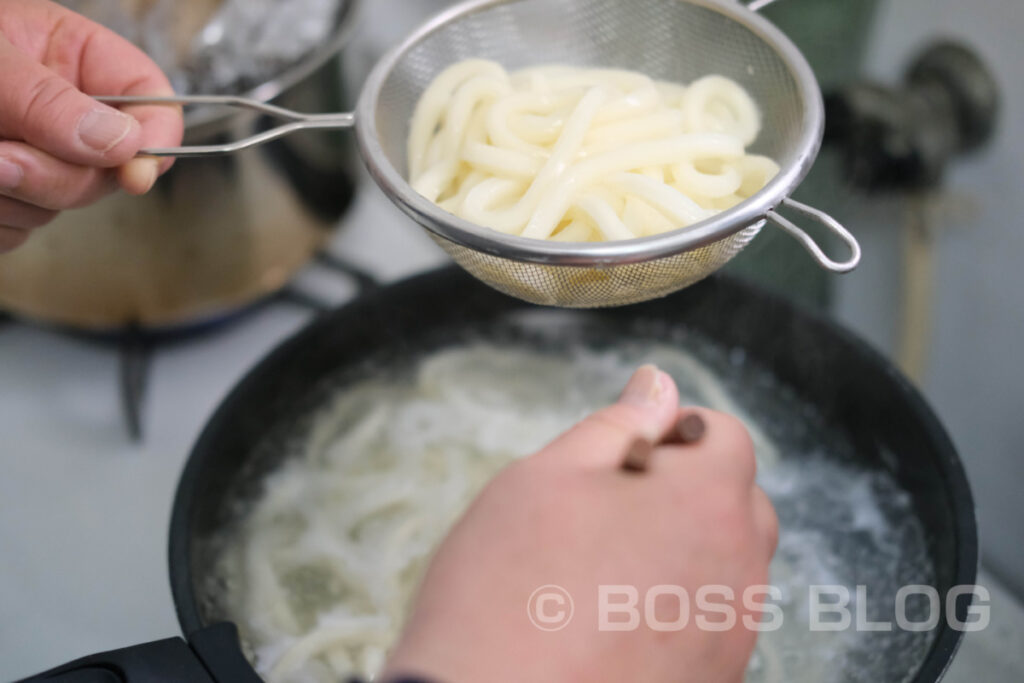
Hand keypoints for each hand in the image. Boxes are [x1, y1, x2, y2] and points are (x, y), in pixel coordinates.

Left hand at [0, 0, 182, 251]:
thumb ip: (50, 100)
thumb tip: (120, 144)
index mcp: (75, 58)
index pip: (152, 99)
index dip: (157, 138)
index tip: (135, 174)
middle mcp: (65, 111)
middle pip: (109, 169)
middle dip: (56, 174)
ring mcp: (40, 157)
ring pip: (61, 206)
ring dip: (12, 195)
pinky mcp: (12, 198)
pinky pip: (21, 230)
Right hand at [383, 365, 778, 682]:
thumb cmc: (506, 587)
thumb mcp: (549, 476)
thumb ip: (618, 422)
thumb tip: (659, 384)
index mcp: (707, 501)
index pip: (728, 437)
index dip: (674, 433)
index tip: (623, 459)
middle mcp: (739, 570)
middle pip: (738, 501)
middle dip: (689, 488)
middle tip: (609, 510)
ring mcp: (731, 635)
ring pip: (728, 563)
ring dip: (683, 547)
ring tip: (603, 569)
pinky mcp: (713, 681)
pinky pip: (713, 620)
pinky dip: (678, 604)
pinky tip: (614, 617)